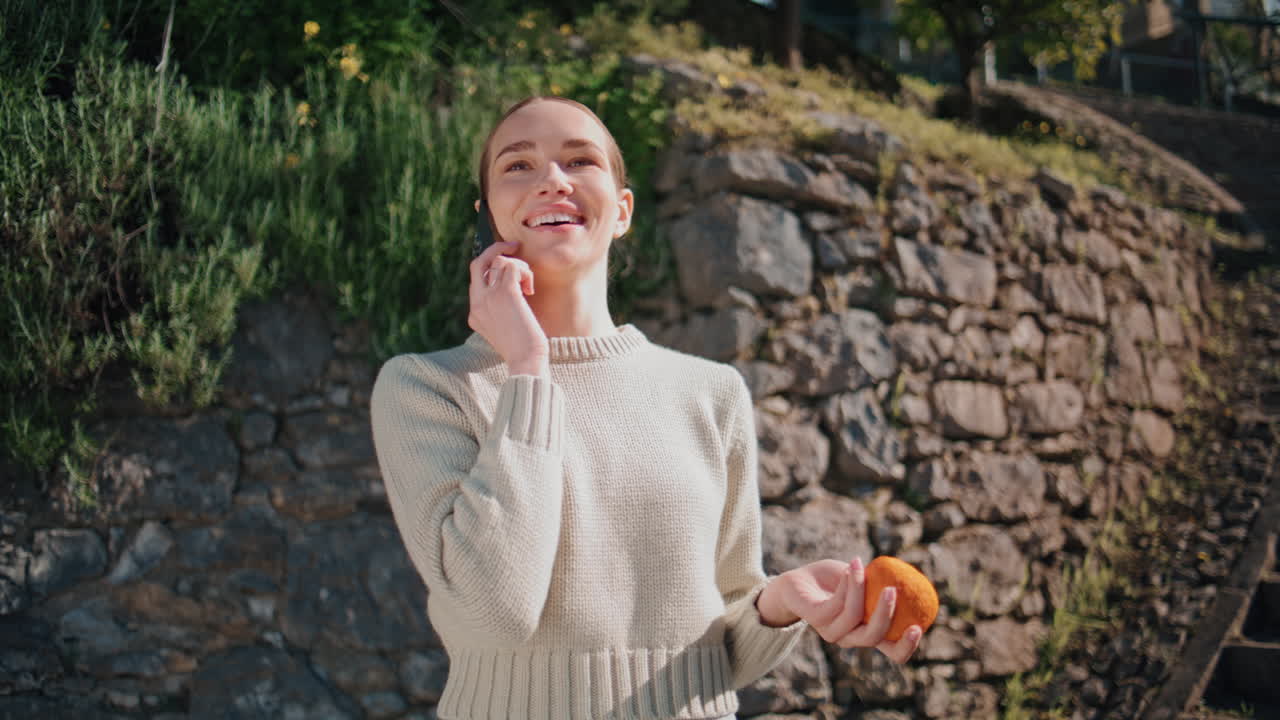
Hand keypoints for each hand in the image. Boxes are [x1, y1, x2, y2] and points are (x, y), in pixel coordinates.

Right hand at [468, 241, 548, 374]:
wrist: (526, 361)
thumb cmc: (523, 349)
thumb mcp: (505, 330)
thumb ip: (502, 311)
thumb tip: (517, 290)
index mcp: (474, 314)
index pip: (477, 280)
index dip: (494, 270)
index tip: (511, 269)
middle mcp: (477, 303)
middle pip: (478, 263)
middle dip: (495, 250)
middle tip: (514, 247)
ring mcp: (488, 297)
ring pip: (499, 261)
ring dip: (519, 267)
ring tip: (528, 286)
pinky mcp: (505, 293)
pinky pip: (512, 265)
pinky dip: (524, 271)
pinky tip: (530, 288)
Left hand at [779, 557, 920, 663]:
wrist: (795, 583)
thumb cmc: (832, 582)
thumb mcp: (862, 582)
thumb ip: (881, 583)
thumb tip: (910, 578)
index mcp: (866, 632)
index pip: (892, 652)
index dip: (908, 646)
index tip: (918, 626)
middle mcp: (850, 637)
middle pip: (874, 638)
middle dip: (886, 616)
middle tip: (893, 590)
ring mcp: (831, 630)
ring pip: (854, 617)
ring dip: (860, 589)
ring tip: (861, 565)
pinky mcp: (815, 618)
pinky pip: (836, 604)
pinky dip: (847, 584)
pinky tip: (851, 567)